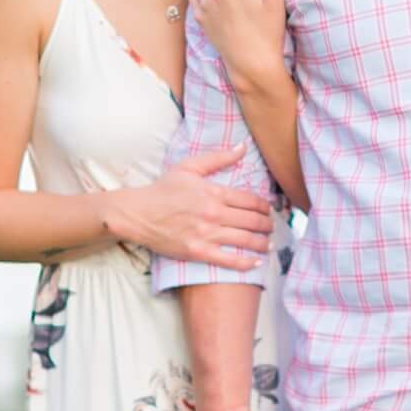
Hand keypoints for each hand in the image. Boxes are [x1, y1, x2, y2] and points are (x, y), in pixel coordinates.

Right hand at [106, 150, 274, 267]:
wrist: (138, 213)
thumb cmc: (163, 189)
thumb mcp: (189, 167)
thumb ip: (218, 158)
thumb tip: (243, 147)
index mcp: (214, 193)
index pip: (251, 201)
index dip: (265, 207)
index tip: (269, 210)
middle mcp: (214, 214)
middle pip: (252, 221)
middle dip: (267, 225)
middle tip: (272, 228)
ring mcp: (206, 234)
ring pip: (245, 240)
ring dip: (262, 244)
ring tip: (269, 245)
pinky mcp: (198, 252)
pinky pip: (228, 260)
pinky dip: (246, 263)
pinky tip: (257, 263)